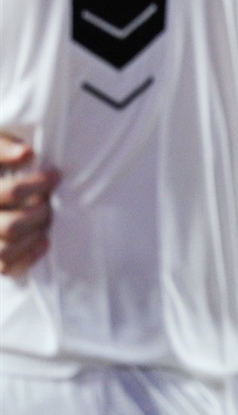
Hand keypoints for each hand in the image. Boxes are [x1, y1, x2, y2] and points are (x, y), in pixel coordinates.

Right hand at [0, 135, 59, 276]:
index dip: (37, 185)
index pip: (11, 193)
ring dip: (34, 234)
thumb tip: (28, 153)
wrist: (0, 200)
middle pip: (12, 226)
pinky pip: (6, 267)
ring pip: (7, 249)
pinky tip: (44, 239)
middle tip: (50, 201)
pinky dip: (29, 255)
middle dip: (40, 213)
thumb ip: (3, 148)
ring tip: (45, 218)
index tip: (56, 175)